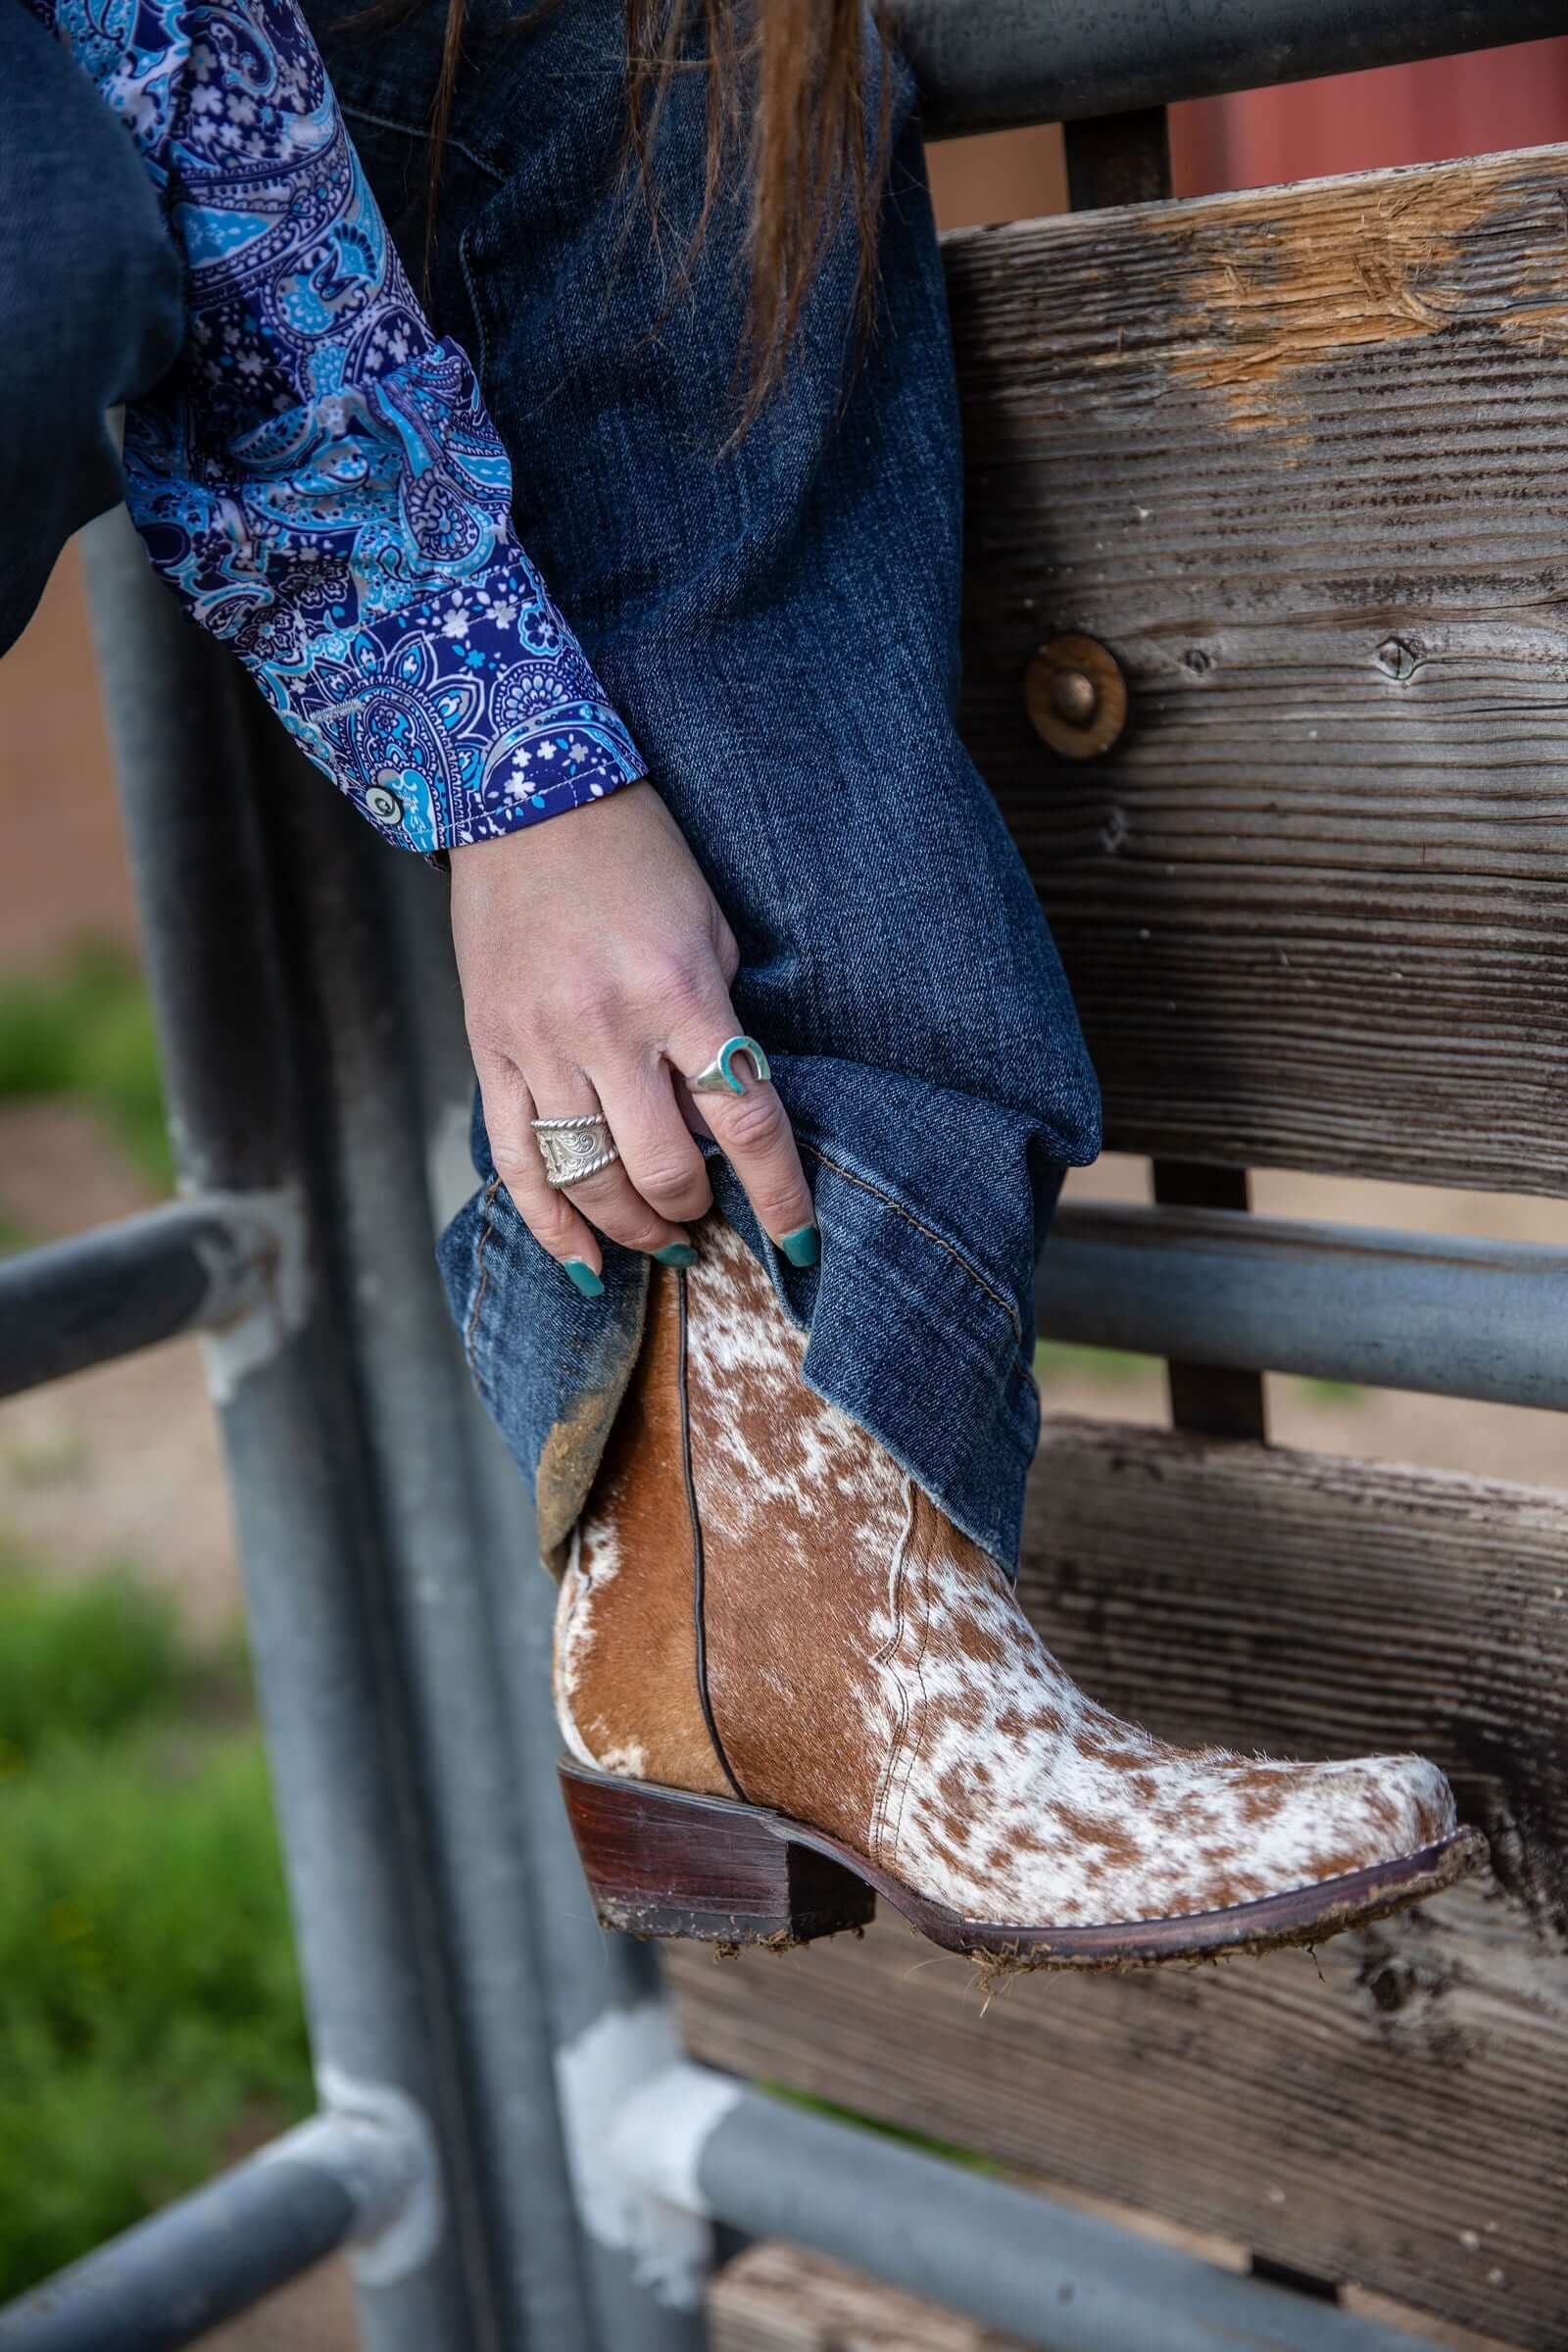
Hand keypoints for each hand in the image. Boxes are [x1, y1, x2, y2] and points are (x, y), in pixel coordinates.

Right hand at [448, 782, 815, 1290]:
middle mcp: (608, 1028)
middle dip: (696, 1212)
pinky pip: (518, 1160)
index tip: (798, 1244)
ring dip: (633, 1227)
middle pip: (665, 1168)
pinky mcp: (488, 1049)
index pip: (745, 1124)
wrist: (524, 799)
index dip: (778, 1198)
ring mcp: (540, 1043)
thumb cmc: (637, 860)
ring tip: (661, 1241)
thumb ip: (719, 1026)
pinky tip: (582, 1261)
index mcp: (679, 993)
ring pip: (590, 1178)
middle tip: (710, 1222)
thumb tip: (731, 1124)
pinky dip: (550, 1222)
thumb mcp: (709, 932)